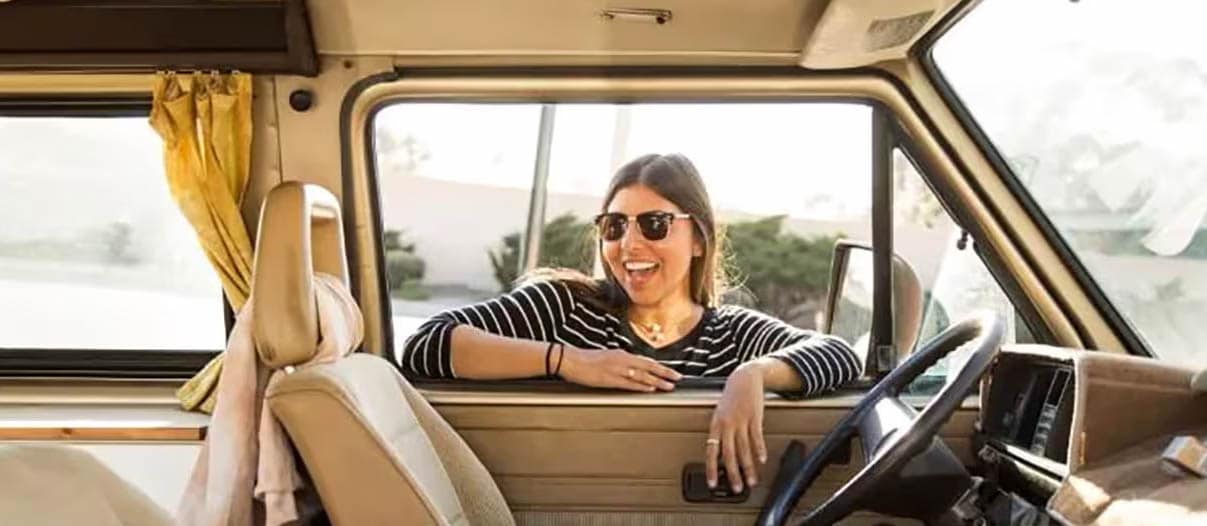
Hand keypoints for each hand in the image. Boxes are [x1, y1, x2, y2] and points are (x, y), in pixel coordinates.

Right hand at [559, 347, 681, 391]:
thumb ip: (620, 363)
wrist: (570, 360)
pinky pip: (628, 383)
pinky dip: (640, 386)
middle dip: (664, 372)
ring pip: (641, 375)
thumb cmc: (585, 360)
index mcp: (621, 354)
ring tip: (669, 386)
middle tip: (678, 377)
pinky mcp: (609, 379)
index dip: (660, 367)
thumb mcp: (607, 357)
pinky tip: (650, 388)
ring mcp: (616, 369)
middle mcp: (622, 360)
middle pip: (648, 366)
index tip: (671, 371)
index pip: (645, 361)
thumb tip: (631, 370)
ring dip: (657, 381)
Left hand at [706, 360, 769, 492]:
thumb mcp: (720, 413)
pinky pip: (757, 437)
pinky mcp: (755, 417)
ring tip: (752, 480)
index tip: (713, 483)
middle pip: (729, 454)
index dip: (711, 468)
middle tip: (737, 487)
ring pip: (744, 449)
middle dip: (733, 474)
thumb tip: (720, 453)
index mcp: (716, 424)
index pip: (711, 450)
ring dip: (749, 467)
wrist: (744, 378)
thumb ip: (720, 432)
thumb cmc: (731, 397)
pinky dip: (759, 450)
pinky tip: (761, 460)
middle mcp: (727, 424)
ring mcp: (741, 421)